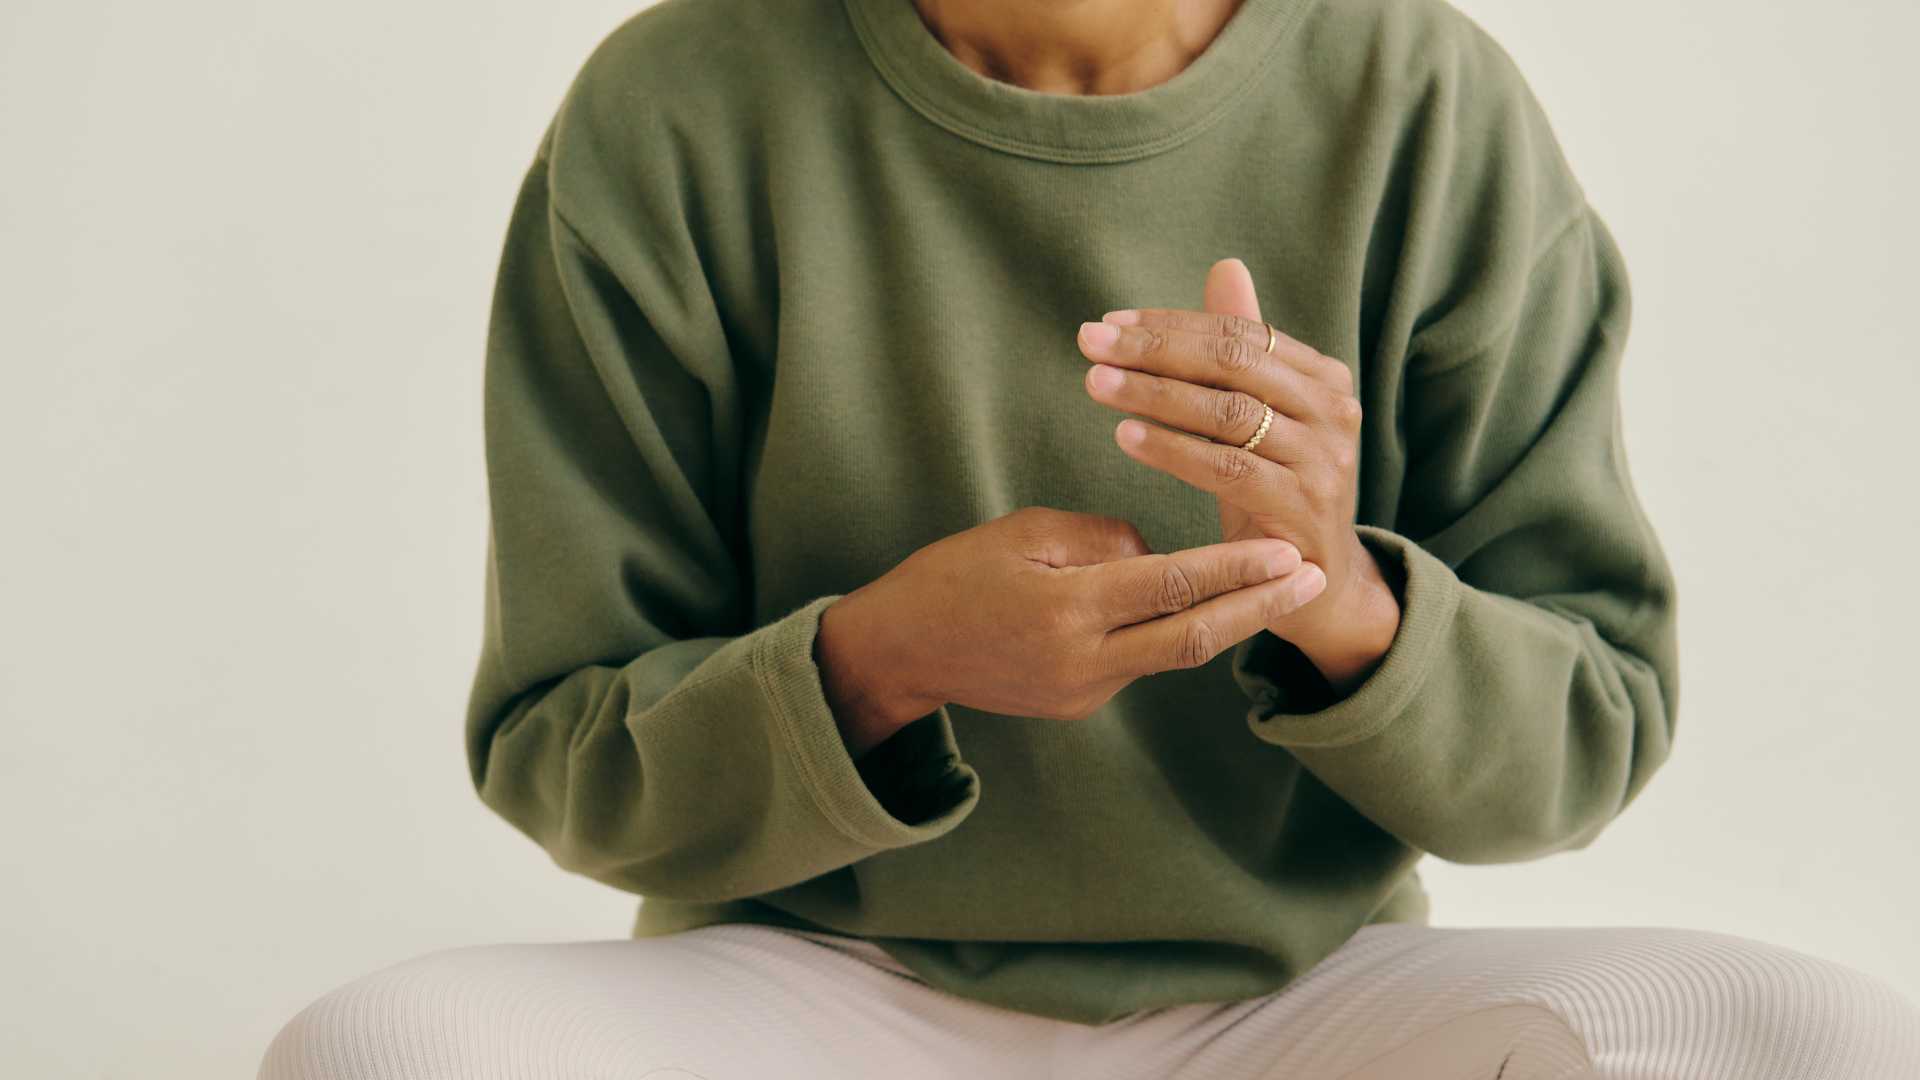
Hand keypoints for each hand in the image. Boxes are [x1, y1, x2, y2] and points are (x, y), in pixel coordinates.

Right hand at [815, 506, 1326, 755]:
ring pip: (1173, 651)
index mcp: (1066, 611)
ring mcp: (1083, 691)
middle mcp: (1083, 661)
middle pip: (1193, 636)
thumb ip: (1100, 541)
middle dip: (1260, 607)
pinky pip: (1140, 659)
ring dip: (1229, 619)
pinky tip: (1205, 601)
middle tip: (1314, 576)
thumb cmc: (953, 576)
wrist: (898, 652)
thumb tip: (1155, 552)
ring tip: (1281, 586)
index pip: (1170, 585)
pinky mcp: (1079, 704)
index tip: (1286, 549)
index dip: (1235, 568)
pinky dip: (1174, 628)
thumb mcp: (1022, 534)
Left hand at [1073, 259, 1399, 689]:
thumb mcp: (1259, 417)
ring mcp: (1323, 461)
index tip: (1109, 323)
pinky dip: (1173, 449)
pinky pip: (1227, 469)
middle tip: (1089, 341)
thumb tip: (1226, 267)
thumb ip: (1243, 347)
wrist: (1318, 585)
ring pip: (1228, 413)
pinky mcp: (1303, 509)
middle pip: (1234, 364)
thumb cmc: (1278, 491)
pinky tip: (1126, 436)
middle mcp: (1333, 411)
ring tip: (1095, 384)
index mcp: (1324, 378)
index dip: (1171, 324)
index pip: (1241, 333)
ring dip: (1154, 394)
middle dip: (1155, 349)